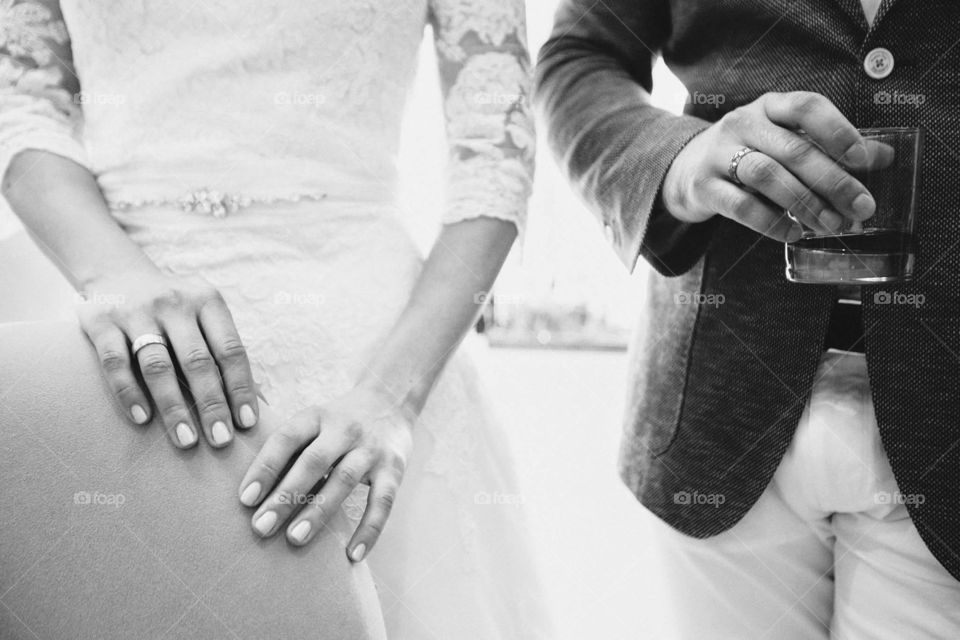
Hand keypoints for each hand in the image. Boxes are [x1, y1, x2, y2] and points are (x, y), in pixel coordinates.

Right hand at [76, 269, 257, 448]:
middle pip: (197, 360)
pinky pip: (116, 362)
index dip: (241, 387)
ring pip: (158, 365)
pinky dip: (129, 392)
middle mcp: (174, 302)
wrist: (117, 271)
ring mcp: (136, 311)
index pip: (230, 349)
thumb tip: (256, 403)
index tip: (247, 423)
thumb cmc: (174, 309)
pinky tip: (143, 419)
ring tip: (187, 440)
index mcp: (207, 301)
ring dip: (174, 406)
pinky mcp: (101, 320)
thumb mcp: (203, 314)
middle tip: (221, 440)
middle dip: (212, 404)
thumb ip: (222, 350)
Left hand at [238, 385, 412, 560]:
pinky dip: (369, 529)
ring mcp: (371, 449)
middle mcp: (345, 429)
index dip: (265, 467)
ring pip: (345, 480)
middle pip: (313, 461)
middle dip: (286, 495)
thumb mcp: (313, 421)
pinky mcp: (395, 469)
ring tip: (295, 538)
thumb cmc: (338, 422)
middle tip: (261, 527)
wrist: (391, 399)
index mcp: (317, 416)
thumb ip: (288, 449)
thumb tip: (250, 494)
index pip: (287, 439)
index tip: (245, 499)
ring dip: (319, 511)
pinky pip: (383, 502)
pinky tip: (352, 554)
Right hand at [662, 91, 894, 240]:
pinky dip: (771, 222)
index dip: (837, 130)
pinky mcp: (703, 187)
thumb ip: (828, 148)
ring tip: (830, 225)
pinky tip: (793, 233)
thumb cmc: (747, 154)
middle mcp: (741, 124)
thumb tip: (883, 157)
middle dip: (832, 181)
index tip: (864, 159)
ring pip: (766, 175)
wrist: (684, 170)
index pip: (806, 106)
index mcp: (768, 107)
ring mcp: (718, 154)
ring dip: (804, 203)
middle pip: (792, 149)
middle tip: (861, 208)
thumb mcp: (784, 141)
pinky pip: (740, 206)